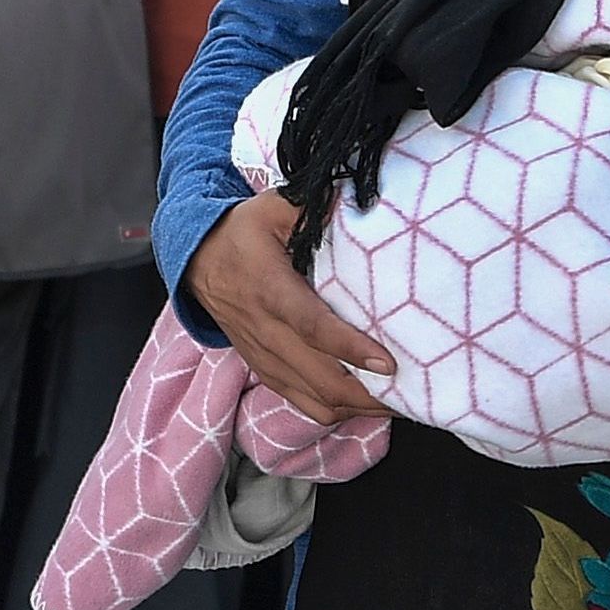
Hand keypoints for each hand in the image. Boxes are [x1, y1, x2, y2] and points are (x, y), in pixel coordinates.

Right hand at [183, 191, 392, 428]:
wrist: (197, 262)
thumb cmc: (242, 234)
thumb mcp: (272, 208)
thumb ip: (312, 207)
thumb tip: (356, 201)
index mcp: (270, 290)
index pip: (312, 327)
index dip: (350, 348)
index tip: (388, 362)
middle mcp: (266, 332)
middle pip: (321, 379)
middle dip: (367, 392)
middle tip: (412, 389)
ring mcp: (265, 357)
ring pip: (316, 399)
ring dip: (358, 406)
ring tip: (398, 399)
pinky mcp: (267, 371)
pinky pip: (304, 404)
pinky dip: (338, 408)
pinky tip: (365, 400)